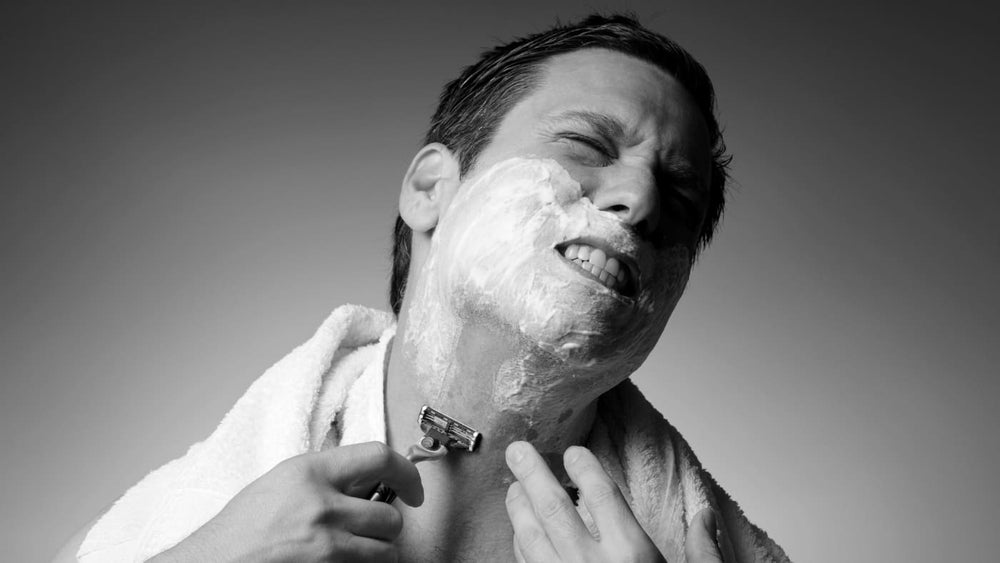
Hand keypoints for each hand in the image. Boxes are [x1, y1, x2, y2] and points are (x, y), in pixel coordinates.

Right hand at [150, 441, 422, 562]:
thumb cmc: (239, 530)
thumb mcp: (280, 484)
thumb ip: (326, 478)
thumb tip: (372, 479)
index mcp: (310, 472)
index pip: (379, 456)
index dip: (407, 473)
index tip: (414, 490)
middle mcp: (322, 506)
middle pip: (390, 516)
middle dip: (386, 528)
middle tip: (370, 532)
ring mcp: (326, 545)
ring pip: (386, 551)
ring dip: (376, 554)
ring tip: (350, 552)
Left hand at [504, 441, 723, 561]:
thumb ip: (702, 552)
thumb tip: (704, 516)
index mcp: (632, 556)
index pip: (600, 494)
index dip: (584, 466)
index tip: (573, 453)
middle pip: (553, 506)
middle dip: (531, 473)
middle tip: (518, 451)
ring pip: (530, 535)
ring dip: (518, 507)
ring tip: (513, 488)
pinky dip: (521, 545)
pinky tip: (521, 534)